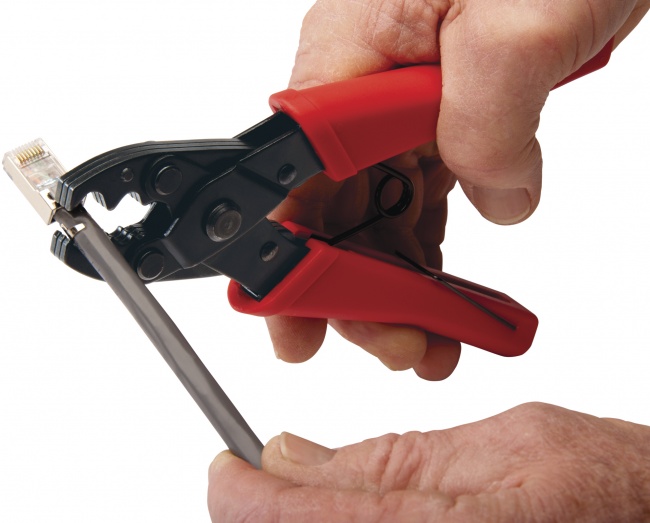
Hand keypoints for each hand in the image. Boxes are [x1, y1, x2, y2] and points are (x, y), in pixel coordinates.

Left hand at [208, 403, 649, 521]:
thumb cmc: (610, 482)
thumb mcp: (503, 445)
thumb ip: (392, 459)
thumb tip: (292, 455)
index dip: (247, 500)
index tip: (226, 469)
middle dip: (269, 515)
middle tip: (264, 474)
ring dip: (301, 520)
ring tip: (309, 487)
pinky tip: (347, 507)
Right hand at [267, 0, 648, 376]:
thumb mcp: (518, 24)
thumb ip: (489, 122)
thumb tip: (498, 200)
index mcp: (351, 54)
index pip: (297, 176)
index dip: (293, 258)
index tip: (300, 323)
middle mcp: (362, 85)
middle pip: (333, 210)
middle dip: (357, 291)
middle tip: (397, 346)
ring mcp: (399, 106)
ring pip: (378, 215)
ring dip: (399, 285)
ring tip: (431, 340)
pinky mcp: (441, 118)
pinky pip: (421, 199)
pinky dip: (433, 253)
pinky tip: (447, 293)